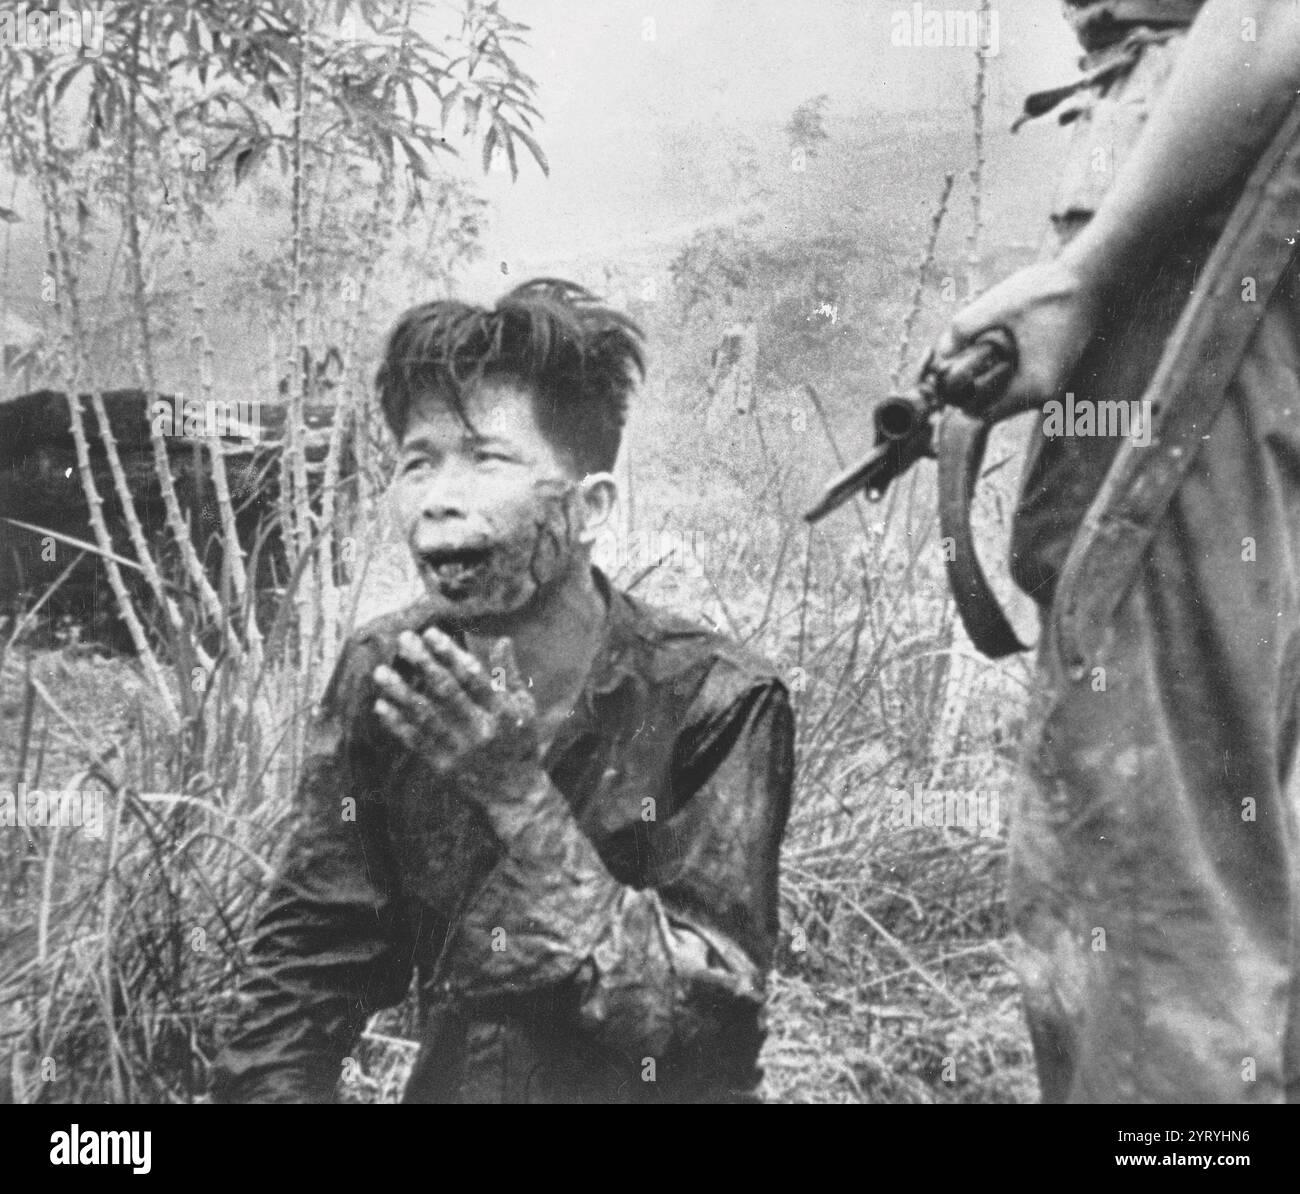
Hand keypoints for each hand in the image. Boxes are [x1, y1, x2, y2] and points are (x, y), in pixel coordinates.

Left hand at [372, 628, 541, 804]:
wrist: (513, 795)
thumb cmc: (521, 744)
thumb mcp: (525, 708)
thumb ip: (510, 675)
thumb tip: (502, 639)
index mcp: (503, 712)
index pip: (473, 677)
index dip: (451, 654)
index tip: (431, 633)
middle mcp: (480, 730)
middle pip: (447, 692)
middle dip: (423, 663)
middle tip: (404, 640)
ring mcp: (459, 750)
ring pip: (425, 716)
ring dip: (401, 692)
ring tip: (380, 671)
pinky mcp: (443, 767)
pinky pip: (416, 741)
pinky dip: (396, 723)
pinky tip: (381, 705)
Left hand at [935, 257, 1103, 423]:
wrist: (1091, 279)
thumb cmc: (1048, 291)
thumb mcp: (999, 305)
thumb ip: (964, 328)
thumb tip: (939, 352)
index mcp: (1033, 387)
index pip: (981, 415)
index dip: (959, 398)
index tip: (950, 372)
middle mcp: (1046, 395)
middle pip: (992, 409)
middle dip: (972, 388)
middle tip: (962, 357)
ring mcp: (1052, 387)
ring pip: (1006, 398)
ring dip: (988, 380)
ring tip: (984, 348)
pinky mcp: (1054, 375)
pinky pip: (1019, 387)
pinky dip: (1004, 374)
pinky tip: (1002, 346)